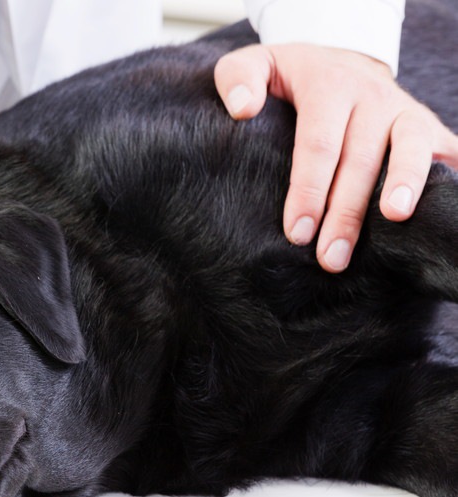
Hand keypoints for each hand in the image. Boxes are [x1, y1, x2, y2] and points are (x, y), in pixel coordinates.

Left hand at [214, 43, 457, 271]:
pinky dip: (445, 180)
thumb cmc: (287, 77)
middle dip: (346, 212)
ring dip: (405, 186)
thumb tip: (243, 110)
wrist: (339, 61)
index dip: (309, 190)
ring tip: (396, 219)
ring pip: (410, 149)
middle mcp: (373, 96)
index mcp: (328, 85)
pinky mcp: (429, 127)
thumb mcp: (256, 65)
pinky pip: (444, 153)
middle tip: (331, 257)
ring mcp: (405, 111)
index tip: (298, 232)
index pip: (318, 144)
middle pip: (361, 159)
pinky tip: (435, 214)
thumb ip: (238, 78)